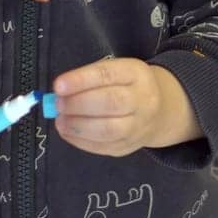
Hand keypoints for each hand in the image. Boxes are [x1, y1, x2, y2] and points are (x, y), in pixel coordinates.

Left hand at [50, 58, 201, 156]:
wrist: (160, 110)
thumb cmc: (127, 85)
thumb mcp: (115, 71)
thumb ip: (89, 78)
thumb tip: (59, 92)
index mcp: (136, 73)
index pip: (107, 75)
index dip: (81, 81)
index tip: (58, 85)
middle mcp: (143, 100)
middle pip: (111, 103)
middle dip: (78, 104)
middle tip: (58, 104)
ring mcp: (139, 126)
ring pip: (108, 130)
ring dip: (78, 126)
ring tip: (60, 120)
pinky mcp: (129, 147)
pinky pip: (103, 147)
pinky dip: (80, 141)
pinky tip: (67, 132)